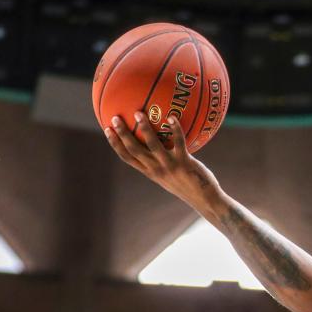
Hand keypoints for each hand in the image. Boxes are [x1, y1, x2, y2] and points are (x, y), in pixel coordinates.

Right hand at [104, 112, 221, 208]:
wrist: (204, 199)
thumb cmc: (187, 184)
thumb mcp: (169, 175)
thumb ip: (161, 162)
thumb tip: (158, 142)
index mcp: (150, 172)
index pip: (127, 157)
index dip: (115, 143)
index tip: (107, 130)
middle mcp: (157, 169)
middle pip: (134, 150)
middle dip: (122, 133)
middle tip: (115, 117)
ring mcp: (170, 166)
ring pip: (152, 144)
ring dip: (144, 128)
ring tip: (138, 112)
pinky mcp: (184, 162)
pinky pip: (178, 142)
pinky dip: (175, 129)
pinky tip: (171, 116)